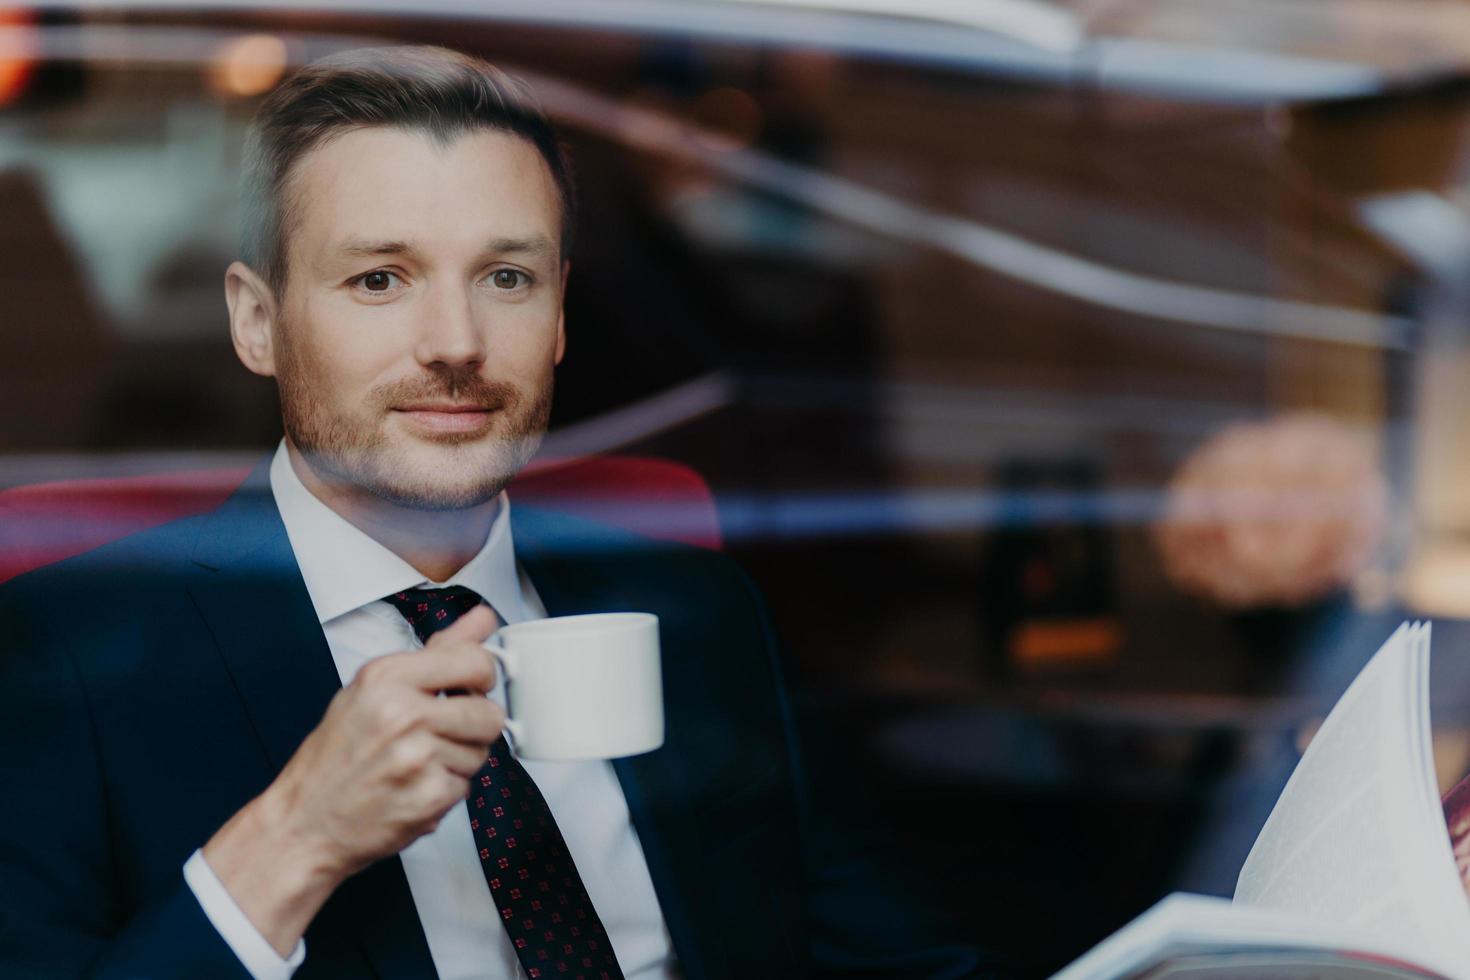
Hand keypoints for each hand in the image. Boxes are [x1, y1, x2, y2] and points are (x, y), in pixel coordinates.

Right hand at [202, 605, 501, 954]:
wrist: (302, 823)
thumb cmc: (334, 756)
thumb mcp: (373, 689)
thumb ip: (437, 651)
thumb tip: (483, 618)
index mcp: (387, 677)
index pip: (476, 660)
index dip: (482, 677)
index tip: (470, 688)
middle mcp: (402, 712)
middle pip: (489, 712)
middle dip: (475, 726)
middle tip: (442, 734)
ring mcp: (416, 756)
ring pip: (481, 752)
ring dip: (459, 761)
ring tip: (418, 763)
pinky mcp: (428, 797)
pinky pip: (466, 787)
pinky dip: (445, 792)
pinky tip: (413, 788)